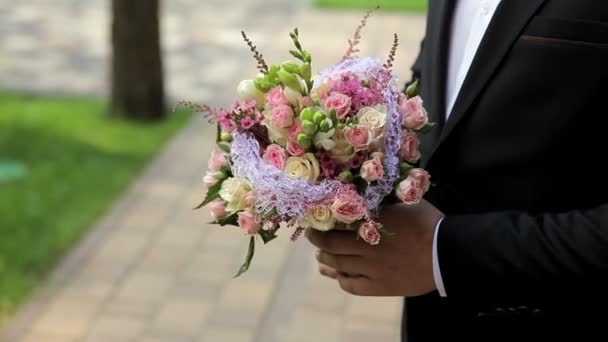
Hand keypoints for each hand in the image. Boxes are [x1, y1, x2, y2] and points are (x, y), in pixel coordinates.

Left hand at [306, 199, 443, 296]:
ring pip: (338, 264)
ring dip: (325, 259)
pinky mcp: (379, 287)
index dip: (322, 221)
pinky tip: (339, 274)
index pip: (337, 221)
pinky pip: (352, 285)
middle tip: (313, 236)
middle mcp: (367, 245)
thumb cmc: (429, 224)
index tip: (315, 218)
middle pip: (331, 244)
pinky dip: (341, 279)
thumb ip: (382, 200)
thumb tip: (363, 190)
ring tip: (322, 255)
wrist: (449, 253)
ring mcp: (372, 268)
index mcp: (373, 221)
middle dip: (317, 239)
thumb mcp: (404, 203)